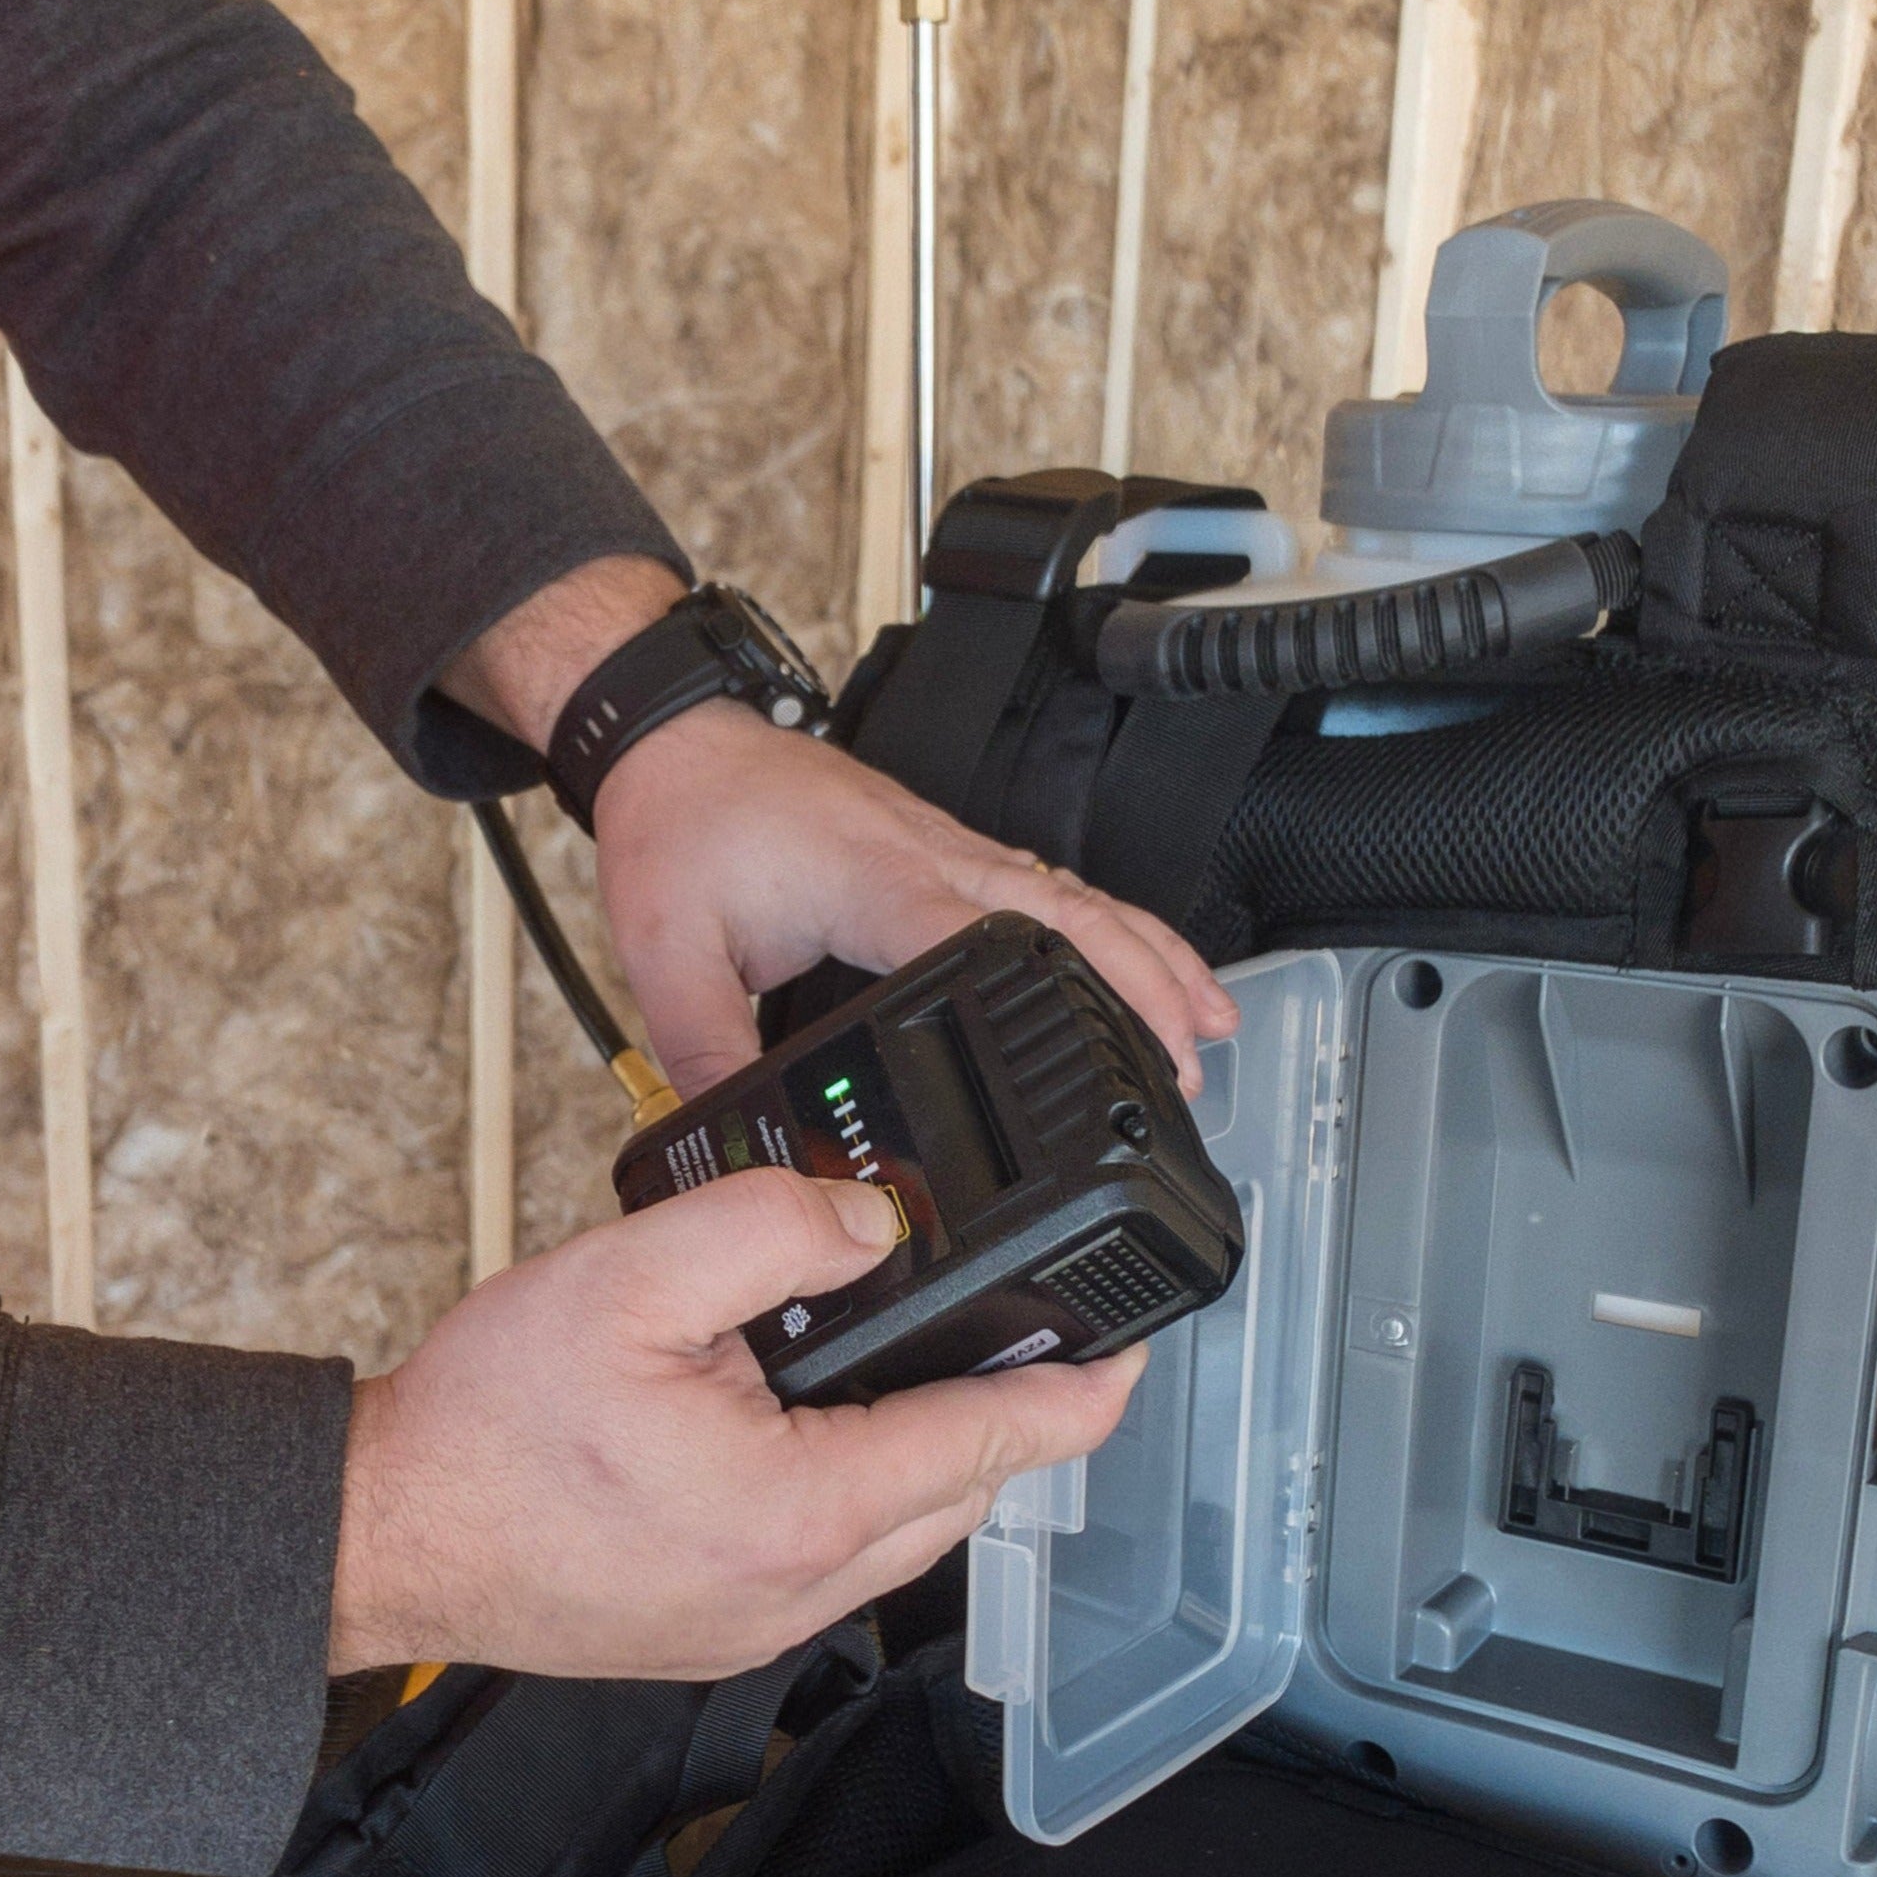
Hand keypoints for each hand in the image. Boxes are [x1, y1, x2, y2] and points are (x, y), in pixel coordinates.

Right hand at [329, 1168, 1143, 1678]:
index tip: (1133, 1343)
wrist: (378, 1536)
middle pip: (966, 1491)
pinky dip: (861, 1485)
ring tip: (918, 1355)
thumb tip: (870, 1219)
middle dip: (1007, 1410)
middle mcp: (804, 1590)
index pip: (998, 1442)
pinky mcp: (727, 1632)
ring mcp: (766, 1625)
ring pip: (908, 1529)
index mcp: (805, 1509)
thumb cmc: (482, 1430)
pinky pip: (841, 1555)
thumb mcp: (626, 1279)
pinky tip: (820, 1419)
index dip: (1082, 1386)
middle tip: (1020, 1323)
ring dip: (930, 1448)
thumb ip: (768, 1229)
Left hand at [594, 701, 1238, 1095]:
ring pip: (1077, 898)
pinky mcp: (947, 848)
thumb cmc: (682, 823)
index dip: (1060, 1002)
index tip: (1114, 1062)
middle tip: (1193, 1065)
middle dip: (1146, 989)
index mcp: (874, 881)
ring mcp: (949, 847)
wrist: (676, 738)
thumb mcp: (668, 955)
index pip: (985, 942)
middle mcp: (932, 856)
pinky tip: (1144, 962)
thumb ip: (705, 1054)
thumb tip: (739, 1137)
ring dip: (1150, 956)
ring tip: (1209, 1024)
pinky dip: (1113, 928)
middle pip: (1072, 918)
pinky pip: (1051, 886)